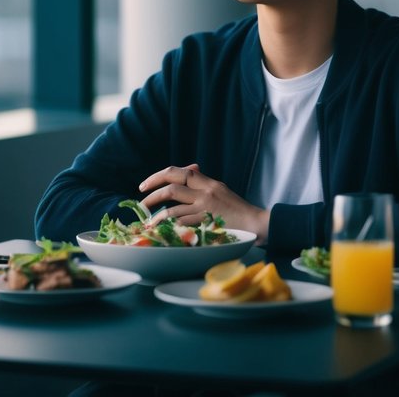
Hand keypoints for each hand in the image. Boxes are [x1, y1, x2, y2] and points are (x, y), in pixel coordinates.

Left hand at [137, 163, 269, 242]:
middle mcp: (206, 191)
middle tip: (141, 203)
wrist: (257, 224)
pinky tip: (162, 230)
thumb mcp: (221, 190)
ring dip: (156, 214)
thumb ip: (203, 182)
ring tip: (148, 221)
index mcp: (208, 182)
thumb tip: (190, 168)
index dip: (158, 176)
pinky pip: (182, 223)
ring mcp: (206, 207)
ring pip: (173, 207)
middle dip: (152, 193)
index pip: (180, 171)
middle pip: (172, 186)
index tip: (145, 185)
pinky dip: (169, 226)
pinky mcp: (207, 223)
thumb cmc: (238, 210)